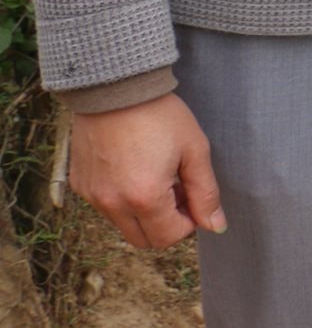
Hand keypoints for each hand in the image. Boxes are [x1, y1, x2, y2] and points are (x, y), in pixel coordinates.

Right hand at [69, 92, 223, 249]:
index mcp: (144, 198)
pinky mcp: (80, 184)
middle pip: (143, 240)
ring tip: (157, 174)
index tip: (193, 196)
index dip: (188, 222)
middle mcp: (112, 204)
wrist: (116, 87)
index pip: (168, 237)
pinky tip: (133, 167)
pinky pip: (104, 206)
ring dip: (144, 212)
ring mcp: (92, 196)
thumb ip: (206, 192)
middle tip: (177, 189)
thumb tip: (216, 226)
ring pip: (123, 224)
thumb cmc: (161, 115)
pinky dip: (122, 198)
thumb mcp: (194, 150)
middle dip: (165, 223)